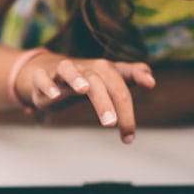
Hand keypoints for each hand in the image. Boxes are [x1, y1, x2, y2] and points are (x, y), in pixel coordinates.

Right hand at [14, 49, 155, 142]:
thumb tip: (151, 79)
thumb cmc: (85, 79)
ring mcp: (62, 72)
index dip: (135, 82)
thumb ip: (131, 77)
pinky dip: (47, 85)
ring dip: (76, 78)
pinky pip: (42, 78)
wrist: (48, 72)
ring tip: (83, 90)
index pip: (120, 80)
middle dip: (106, 100)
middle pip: (98, 80)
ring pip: (69, 71)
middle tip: (111, 124)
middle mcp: (84, 68)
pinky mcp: (41, 79)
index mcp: (102, 70)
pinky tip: (54, 95)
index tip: (150, 85)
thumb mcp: (108, 78)